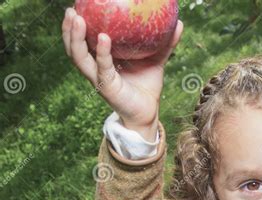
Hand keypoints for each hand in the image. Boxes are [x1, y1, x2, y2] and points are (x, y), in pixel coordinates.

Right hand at [62, 7, 183, 130]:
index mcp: (102, 60)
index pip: (84, 39)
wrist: (149, 112)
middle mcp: (96, 68)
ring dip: (75, 38)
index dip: (76, 24)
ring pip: (79, 58)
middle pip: (74, 47)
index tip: (77, 4)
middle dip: (68, 28)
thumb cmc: (147, 86)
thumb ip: (165, 44)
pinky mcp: (107, 87)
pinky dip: (102, 53)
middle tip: (70, 9)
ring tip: (77, 18)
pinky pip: (102, 68)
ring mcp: (99, 78)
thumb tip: (178, 22)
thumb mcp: (156, 60)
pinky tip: (103, 38)